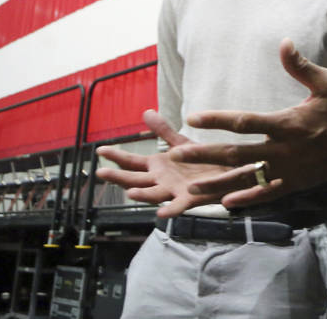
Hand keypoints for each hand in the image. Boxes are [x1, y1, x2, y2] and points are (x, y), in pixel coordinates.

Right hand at [95, 109, 236, 216]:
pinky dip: (170, 211)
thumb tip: (146, 112)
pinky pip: (179, 207)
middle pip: (136, 180)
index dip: (117, 156)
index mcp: (158, 167)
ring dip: (142, 195)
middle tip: (101, 172)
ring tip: (129, 193)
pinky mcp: (190, 198)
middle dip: (119, 177)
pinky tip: (162, 214)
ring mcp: (174, 191)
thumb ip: (163, 130)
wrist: (226, 170)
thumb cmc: (201, 160)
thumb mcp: (180, 142)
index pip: (132, 162)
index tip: (100, 150)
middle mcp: (161, 181)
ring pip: (154, 195)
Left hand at [169, 38, 326, 207]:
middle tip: (177, 154)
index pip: (245, 122)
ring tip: (191, 187)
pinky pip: (267, 195)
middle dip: (205, 154)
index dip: (217, 119)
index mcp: (289, 123)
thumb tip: (284, 42)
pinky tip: (226, 204)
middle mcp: (285, 150)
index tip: (193, 116)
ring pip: (247, 179)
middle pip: (237, 154)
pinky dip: (247, 200)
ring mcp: (290, 171)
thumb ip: (300, 66)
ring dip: (217, 183)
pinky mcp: (297, 183)